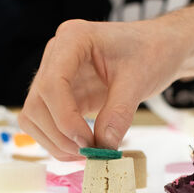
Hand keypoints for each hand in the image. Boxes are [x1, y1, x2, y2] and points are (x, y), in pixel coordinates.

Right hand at [20, 18, 190, 159]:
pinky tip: (83, 149)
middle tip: (90, 152)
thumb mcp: (140, 80)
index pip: (52, 83)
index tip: (87, 141)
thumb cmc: (151, 52)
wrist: (158, 48)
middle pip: (37, 103)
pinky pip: (46, 122)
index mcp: (73, 38)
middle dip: (60, 134)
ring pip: (34, 116)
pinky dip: (60, 141)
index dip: (65, 118)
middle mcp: (56, 54)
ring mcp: (54, 74)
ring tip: (87, 154)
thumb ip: (119, 112)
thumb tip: (103, 146)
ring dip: (55, 142)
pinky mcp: (61, 93)